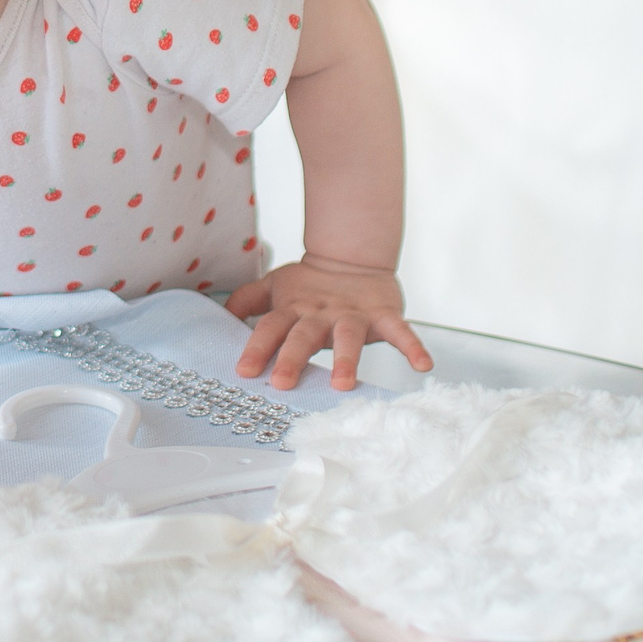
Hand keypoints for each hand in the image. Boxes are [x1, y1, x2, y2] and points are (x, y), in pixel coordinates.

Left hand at [229, 255, 432, 390]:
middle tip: (282, 383)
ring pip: (348, 337)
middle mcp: (320, 313)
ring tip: (343, 384)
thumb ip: (246, 300)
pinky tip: (424, 365)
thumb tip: (219, 316)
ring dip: (346, 359)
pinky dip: (413, 346)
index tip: (244, 371)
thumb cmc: (309, 283)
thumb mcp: (274, 286)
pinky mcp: (383, 314)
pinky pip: (400, 331)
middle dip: (292, 358)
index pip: (270, 327)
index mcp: (293, 309)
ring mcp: (353, 314)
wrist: (354, 257)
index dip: (256, 347)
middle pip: (303, 335)